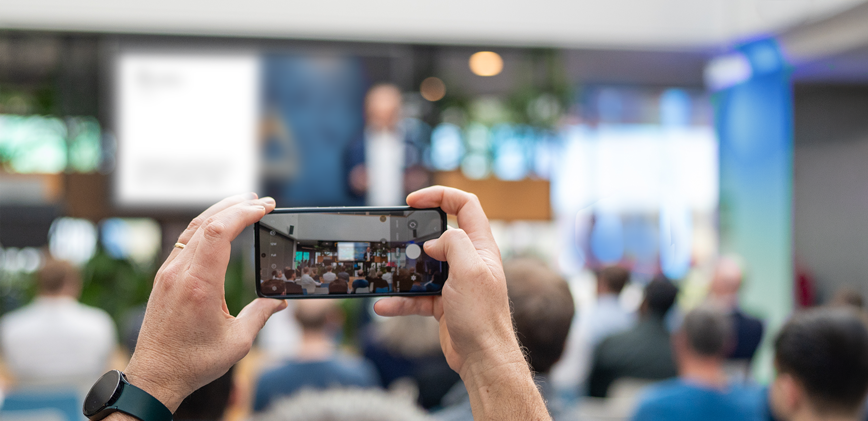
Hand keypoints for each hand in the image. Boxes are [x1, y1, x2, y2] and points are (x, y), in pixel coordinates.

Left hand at [123, 193, 286, 410]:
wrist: (155, 376)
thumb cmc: (193, 362)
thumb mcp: (237, 341)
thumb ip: (261, 314)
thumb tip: (280, 301)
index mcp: (199, 285)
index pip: (219, 232)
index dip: (243, 213)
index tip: (265, 207)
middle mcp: (179, 273)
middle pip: (206, 223)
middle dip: (236, 206)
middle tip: (263, 202)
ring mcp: (168, 273)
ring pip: (193, 228)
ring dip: (219, 212)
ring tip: (243, 204)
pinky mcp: (164, 277)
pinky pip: (185, 241)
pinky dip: (206, 227)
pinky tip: (219, 226)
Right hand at [375, 187, 548, 419]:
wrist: (483, 358)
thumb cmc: (482, 316)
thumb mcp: (469, 270)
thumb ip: (454, 244)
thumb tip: (434, 242)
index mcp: (481, 247)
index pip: (465, 205)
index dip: (441, 195)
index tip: (414, 201)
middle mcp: (469, 260)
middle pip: (441, 233)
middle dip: (417, 233)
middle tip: (397, 233)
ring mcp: (456, 282)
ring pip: (424, 266)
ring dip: (404, 270)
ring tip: (385, 271)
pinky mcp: (444, 303)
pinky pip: (418, 295)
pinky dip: (401, 299)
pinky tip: (384, 305)